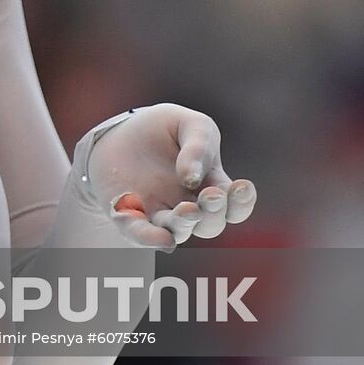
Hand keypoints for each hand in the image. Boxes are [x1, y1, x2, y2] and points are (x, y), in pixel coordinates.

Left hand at [84, 103, 257, 252]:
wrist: (121, 131)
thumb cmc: (164, 130)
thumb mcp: (190, 126)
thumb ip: (200, 146)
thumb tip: (193, 178)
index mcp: (210, 186)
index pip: (234, 207)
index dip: (242, 202)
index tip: (241, 186)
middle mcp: (188, 206)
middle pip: (210, 225)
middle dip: (214, 213)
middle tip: (211, 195)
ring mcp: (159, 213)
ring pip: (179, 231)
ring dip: (185, 224)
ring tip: (188, 210)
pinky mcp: (130, 215)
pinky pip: (140, 233)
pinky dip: (150, 239)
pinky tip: (161, 238)